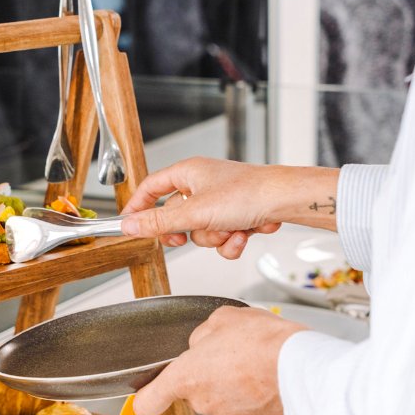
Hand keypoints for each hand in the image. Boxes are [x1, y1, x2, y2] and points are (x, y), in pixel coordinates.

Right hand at [120, 157, 339, 259]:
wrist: (285, 201)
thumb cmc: (247, 194)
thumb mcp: (195, 212)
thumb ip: (159, 222)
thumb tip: (130, 226)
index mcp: (188, 173)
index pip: (152, 187)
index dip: (138, 206)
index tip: (129, 224)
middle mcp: (203, 184)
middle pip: (177, 217)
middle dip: (188, 232)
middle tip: (183, 238)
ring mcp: (221, 202)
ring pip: (201, 232)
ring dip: (215, 237)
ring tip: (230, 229)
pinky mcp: (237, 216)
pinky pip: (221, 237)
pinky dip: (231, 241)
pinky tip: (244, 234)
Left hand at [133, 307, 307, 414]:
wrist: (300, 366)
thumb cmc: (263, 341)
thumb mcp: (223, 318)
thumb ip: (202, 334)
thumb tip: (202, 343)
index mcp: (186, 376)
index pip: (148, 401)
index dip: (145, 399)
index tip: (146, 397)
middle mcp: (202, 401)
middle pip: (193, 389)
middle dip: (206, 373)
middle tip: (228, 353)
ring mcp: (226, 414)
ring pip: (218, 396)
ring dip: (229, 382)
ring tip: (252, 361)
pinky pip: (241, 405)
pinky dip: (249, 393)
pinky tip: (263, 376)